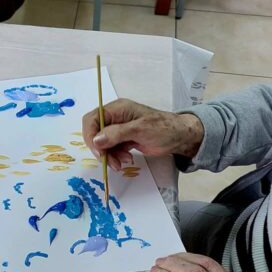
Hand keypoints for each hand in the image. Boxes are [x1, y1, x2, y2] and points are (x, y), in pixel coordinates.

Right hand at [82, 98, 203, 170]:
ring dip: (109, 155)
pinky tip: (126, 159)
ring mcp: (119, 129)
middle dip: (100, 148)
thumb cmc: (163, 128)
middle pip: (95, 132)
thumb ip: (116, 134)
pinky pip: (112, 148)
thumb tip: (96, 140)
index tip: (97, 151)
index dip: (90, 135)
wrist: (180, 137)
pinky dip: (115, 156)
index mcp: (117, 109)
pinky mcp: (124, 139)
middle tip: (109, 162)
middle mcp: (116, 117)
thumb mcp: (140, 130)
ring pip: (103, 143)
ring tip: (121, 163)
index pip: (93, 119)